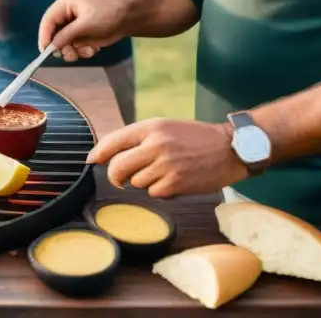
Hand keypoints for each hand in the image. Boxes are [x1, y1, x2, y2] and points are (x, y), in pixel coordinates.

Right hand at [38, 0, 127, 61]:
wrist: (128, 18)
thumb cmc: (107, 15)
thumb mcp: (85, 24)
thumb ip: (66, 35)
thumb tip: (51, 47)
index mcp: (65, 3)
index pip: (48, 20)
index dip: (44, 36)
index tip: (44, 51)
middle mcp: (66, 13)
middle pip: (54, 33)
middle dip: (62, 46)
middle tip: (70, 55)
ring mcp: (73, 25)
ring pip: (63, 43)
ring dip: (73, 51)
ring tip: (85, 52)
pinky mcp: (80, 34)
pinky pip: (74, 47)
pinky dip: (82, 51)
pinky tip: (93, 49)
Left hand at [88, 118, 247, 197]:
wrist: (229, 148)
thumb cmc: (195, 137)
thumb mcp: (166, 127)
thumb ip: (141, 138)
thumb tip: (114, 153)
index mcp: (150, 127)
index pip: (114, 140)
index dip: (99, 152)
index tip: (91, 160)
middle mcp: (155, 145)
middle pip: (118, 166)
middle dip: (116, 176)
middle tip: (120, 179)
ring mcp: (165, 165)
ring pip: (136, 182)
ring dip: (143, 182)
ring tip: (161, 173)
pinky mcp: (176, 183)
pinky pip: (153, 192)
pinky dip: (159, 190)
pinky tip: (173, 181)